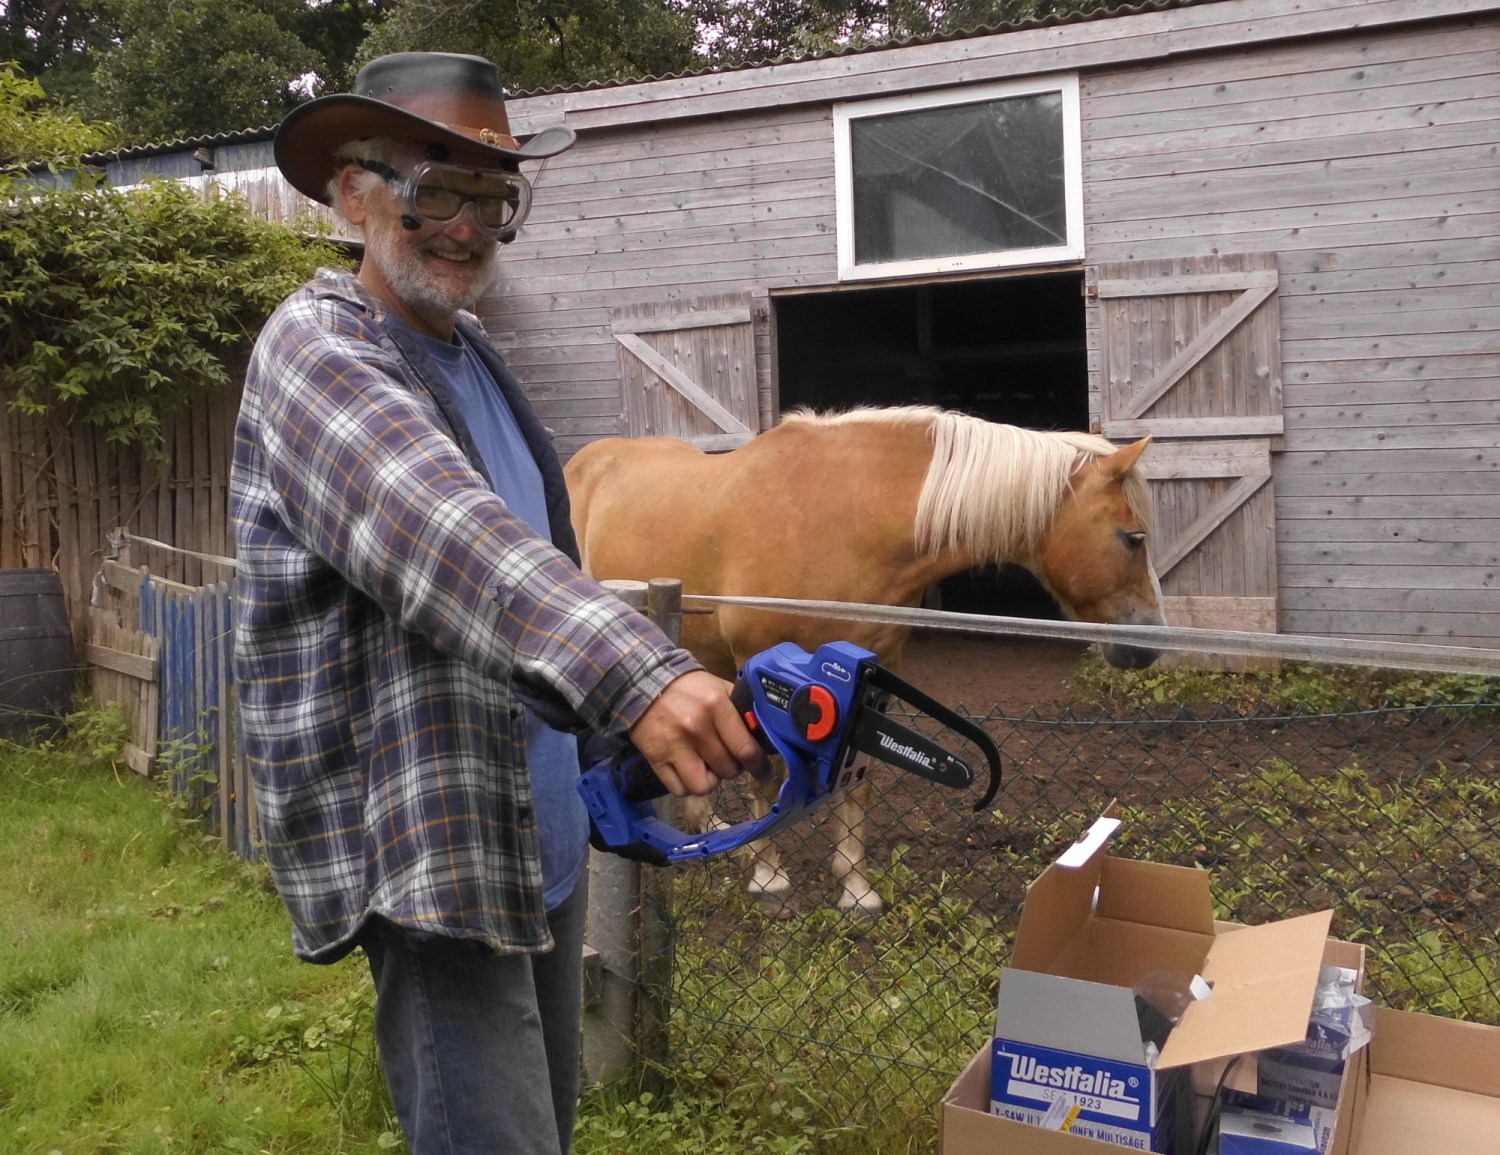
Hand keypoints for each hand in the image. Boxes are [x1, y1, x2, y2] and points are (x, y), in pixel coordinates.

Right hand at [627, 670, 768, 796]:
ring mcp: (674, 746)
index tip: (765, 773)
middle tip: (730, 760)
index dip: (760, 767)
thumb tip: (763, 734)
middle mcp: (696, 728)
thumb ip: (740, 710)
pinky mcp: (656, 759)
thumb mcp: (719, 688)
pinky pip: (680, 790)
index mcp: (716, 707)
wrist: (643, 682)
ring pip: (704, 786)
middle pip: (728, 770)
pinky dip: (688, 786)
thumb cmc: (689, 687)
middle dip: (734, 769)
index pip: (746, 749)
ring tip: (709, 768)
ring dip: (711, 781)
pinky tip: (690, 772)